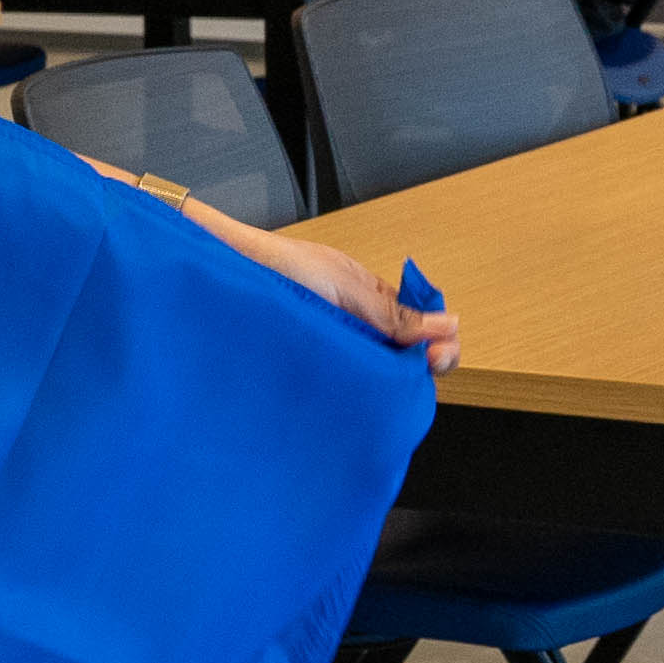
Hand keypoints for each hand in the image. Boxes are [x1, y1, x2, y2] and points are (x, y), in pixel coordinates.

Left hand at [192, 205, 459, 373]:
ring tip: (380, 388)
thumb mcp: (342, 286)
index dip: (436, 349)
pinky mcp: (302, 364)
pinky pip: (335, 382)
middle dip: (412, 371)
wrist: (216, 266)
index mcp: (369, 302)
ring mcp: (328, 346)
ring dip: (381, 382)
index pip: (420, 333)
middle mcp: (353, 326)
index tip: (437, 359)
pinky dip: (347, 388)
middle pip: (398, 358)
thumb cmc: (274, 266)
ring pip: (369, 374)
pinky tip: (349, 396)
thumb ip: (389, 313)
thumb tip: (447, 326)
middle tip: (411, 378)